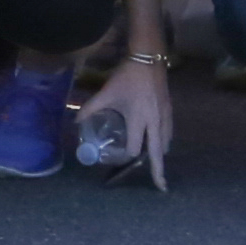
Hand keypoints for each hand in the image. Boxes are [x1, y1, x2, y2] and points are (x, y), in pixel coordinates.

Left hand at [77, 62, 175, 187]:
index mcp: (139, 120)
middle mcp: (155, 122)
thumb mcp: (106, 93)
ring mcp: (164, 116)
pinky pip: (168, 132)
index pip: (134, 148)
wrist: (148, 58)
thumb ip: (90, 109)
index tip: (116, 155)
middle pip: (157, 153)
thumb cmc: (126, 76)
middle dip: (158, 171)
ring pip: (165, 143)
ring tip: (154, 163)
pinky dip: (164, 141)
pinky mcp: (169, 109)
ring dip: (159, 154)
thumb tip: (76, 122)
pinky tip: (159, 142)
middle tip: (161, 186)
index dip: (124, 155)